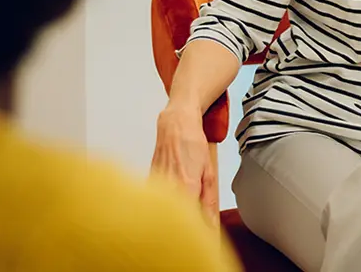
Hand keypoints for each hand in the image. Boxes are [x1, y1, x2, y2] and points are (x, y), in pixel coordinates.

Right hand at [151, 104, 217, 224]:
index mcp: (186, 187)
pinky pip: (156, 199)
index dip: (196, 231)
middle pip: (174, 217)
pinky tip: (170, 196)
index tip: (203, 235)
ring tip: (183, 204)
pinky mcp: (149, 180)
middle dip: (184, 224)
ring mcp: (156, 184)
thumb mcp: (209, 173)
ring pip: (164, 208)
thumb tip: (211, 223)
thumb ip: (209, 201)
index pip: (189, 221)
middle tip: (193, 223)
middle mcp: (168, 187)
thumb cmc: (192, 145)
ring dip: (173, 212)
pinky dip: (163, 202)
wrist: (176, 126)